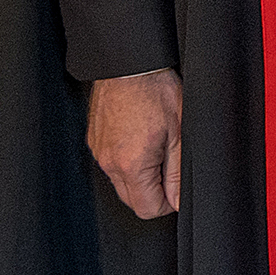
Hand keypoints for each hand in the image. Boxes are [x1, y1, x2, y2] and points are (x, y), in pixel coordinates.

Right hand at [88, 69, 182, 218]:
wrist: (129, 66)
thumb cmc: (156, 92)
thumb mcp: (180, 133)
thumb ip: (178, 172)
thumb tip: (178, 199)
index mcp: (131, 164)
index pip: (146, 208)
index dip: (167, 204)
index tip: (178, 190)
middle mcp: (109, 162)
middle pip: (131, 199)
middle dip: (154, 192)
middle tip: (171, 167)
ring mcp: (99, 151)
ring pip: (121, 182)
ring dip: (141, 176)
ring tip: (158, 149)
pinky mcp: (95, 140)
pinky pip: (111, 163)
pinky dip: (127, 161)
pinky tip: (142, 141)